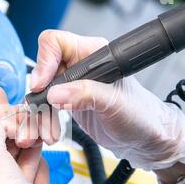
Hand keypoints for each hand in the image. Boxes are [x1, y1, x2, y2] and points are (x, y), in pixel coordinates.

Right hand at [31, 30, 184, 169]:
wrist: (147, 140)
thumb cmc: (142, 116)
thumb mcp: (116, 104)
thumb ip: (86, 95)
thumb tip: (55, 93)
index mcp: (95, 54)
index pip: (56, 43)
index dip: (44, 62)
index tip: (41, 85)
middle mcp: (82, 66)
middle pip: (43, 70)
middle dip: (38, 95)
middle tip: (39, 113)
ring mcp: (74, 85)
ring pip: (42, 92)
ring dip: (39, 113)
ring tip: (45, 131)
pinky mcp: (70, 102)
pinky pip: (47, 107)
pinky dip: (44, 121)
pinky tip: (49, 132)